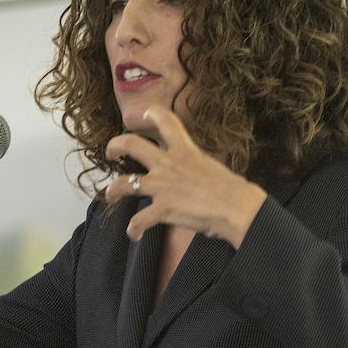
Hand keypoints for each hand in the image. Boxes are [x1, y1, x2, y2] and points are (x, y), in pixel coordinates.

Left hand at [105, 105, 266, 246]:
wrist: (237, 208)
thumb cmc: (231, 190)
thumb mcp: (210, 165)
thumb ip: (194, 163)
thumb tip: (191, 169)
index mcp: (185, 150)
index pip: (166, 121)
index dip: (153, 113)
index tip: (145, 114)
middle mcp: (169, 164)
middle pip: (132, 144)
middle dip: (115, 146)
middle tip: (110, 152)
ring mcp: (163, 186)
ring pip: (124, 183)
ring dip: (113, 190)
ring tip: (110, 195)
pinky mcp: (162, 209)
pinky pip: (139, 220)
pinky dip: (134, 229)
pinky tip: (134, 234)